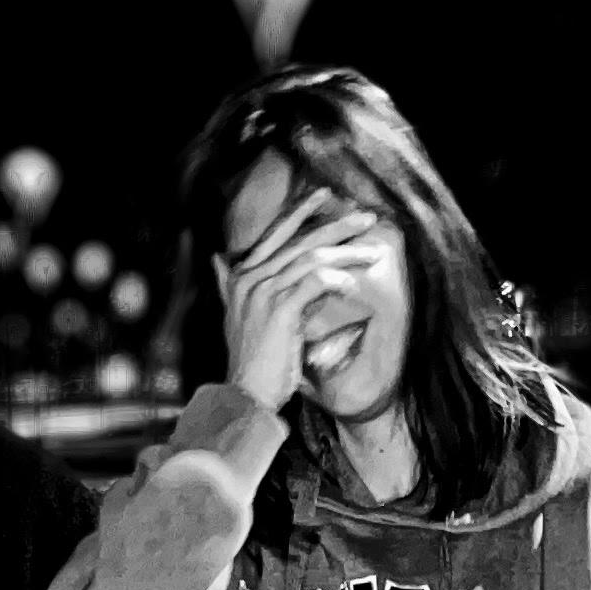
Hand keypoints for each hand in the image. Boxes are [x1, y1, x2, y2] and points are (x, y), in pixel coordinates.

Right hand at [214, 190, 387, 413]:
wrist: (246, 395)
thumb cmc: (250, 361)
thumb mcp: (236, 316)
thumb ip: (227, 286)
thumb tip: (217, 260)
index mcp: (241, 277)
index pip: (275, 234)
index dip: (299, 211)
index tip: (325, 195)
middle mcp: (249, 279)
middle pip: (300, 241)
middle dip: (337, 227)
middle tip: (366, 218)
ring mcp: (263, 292)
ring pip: (312, 259)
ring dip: (347, 254)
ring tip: (373, 252)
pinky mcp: (280, 309)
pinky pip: (314, 283)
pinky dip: (336, 280)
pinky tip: (353, 284)